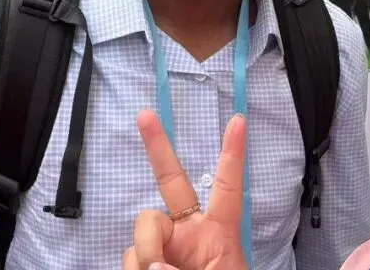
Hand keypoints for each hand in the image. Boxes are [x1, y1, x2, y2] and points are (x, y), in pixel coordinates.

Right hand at [123, 110, 250, 269]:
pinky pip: (130, 259)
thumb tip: (152, 264)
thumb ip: (182, 268)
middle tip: (145, 115)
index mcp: (220, 236)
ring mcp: (164, 250)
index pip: (228, 188)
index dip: (233, 155)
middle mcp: (190, 235)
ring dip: (146, 252)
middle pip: (172, 183)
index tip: (239, 121)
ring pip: (143, 229)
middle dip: (158, 147)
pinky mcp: (144, 266)